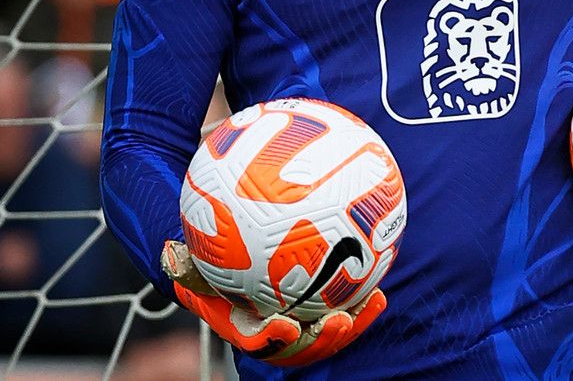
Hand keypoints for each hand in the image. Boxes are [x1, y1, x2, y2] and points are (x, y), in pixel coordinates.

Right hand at [162, 240, 384, 365]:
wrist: (217, 251)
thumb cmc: (200, 249)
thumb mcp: (187, 255)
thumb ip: (183, 258)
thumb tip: (169, 251)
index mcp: (237, 321)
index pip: (253, 340)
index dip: (269, 339)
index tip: (285, 325)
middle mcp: (268, 325)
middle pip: (298, 346)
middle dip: (320, 340)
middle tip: (340, 320)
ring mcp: (295, 317)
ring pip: (325, 329)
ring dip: (352, 322)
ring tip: (374, 302)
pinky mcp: (315, 305)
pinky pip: (340, 306)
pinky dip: (360, 299)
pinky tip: (380, 282)